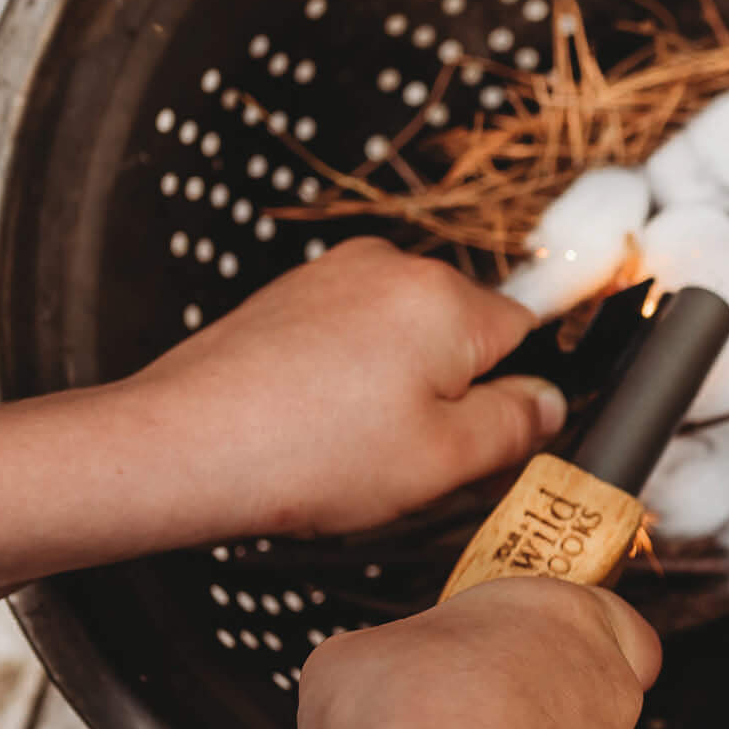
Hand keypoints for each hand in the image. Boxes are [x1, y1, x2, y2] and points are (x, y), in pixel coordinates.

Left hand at [119, 237, 564, 536]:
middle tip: (414, 454)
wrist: (179, 446)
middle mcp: (392, 267)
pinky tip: (321, 424)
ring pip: (410, 335)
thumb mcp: (446, 461)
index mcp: (445, 298)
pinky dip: (352, 376)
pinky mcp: (293, 295)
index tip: (483, 436)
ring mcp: (336, 274)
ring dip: (401, 385)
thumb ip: (518, 426)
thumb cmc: (305, 453)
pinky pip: (357, 333)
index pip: (528, 332)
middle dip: (454, 390)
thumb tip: (549, 404)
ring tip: (354, 443)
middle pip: (467, 333)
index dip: (513, 395)